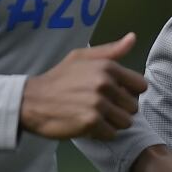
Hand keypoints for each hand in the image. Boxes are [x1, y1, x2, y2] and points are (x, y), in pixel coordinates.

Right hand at [20, 32, 147, 139]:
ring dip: (112, 123)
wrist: (31, 100)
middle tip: (101, 108)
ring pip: (125, 122)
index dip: (130, 92)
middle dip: (120, 110)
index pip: (141, 86)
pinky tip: (88, 125)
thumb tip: (133, 37)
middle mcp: (105, 84)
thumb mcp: (82, 57)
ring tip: (95, 116)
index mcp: (107, 67)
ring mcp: (98, 103)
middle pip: (133, 106)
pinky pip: (111, 134)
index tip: (115, 95)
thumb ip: (110, 51)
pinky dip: (102, 134)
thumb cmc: (58, 78)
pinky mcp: (90, 122)